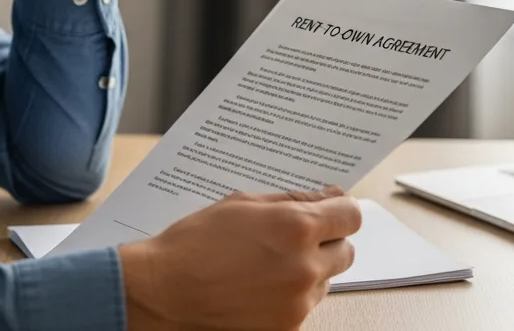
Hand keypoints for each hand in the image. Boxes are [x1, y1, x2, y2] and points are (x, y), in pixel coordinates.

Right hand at [118, 187, 361, 330]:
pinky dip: (289, 298)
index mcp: (296, 228)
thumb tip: (331, 195)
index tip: (328, 212)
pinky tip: (257, 289)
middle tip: (293, 239)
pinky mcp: (286, 329)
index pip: (351, 216)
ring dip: (308, 271)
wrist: (162, 294)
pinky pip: (303, 308)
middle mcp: (304, 267)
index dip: (340, 211)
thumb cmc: (194, 244)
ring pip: (325, 281)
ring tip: (266, 266)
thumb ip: (293, 199)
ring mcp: (297, 304)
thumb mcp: (241, 204)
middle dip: (326, 242)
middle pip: (345, 252)